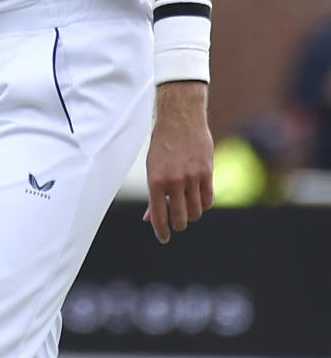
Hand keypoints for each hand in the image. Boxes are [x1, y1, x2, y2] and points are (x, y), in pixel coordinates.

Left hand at [144, 81, 213, 242]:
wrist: (179, 119)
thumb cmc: (162, 145)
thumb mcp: (152, 168)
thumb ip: (154, 195)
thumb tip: (148, 219)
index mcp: (156, 181)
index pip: (159, 216)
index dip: (161, 232)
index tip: (164, 238)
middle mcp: (174, 181)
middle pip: (181, 218)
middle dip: (178, 225)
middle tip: (177, 223)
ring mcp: (192, 177)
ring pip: (196, 212)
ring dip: (192, 215)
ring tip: (187, 209)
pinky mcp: (207, 172)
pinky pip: (208, 199)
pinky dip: (204, 205)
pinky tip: (198, 201)